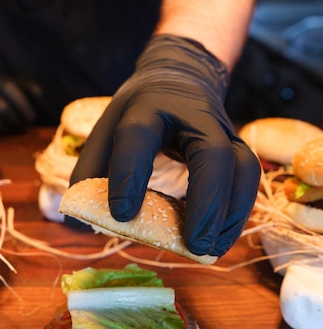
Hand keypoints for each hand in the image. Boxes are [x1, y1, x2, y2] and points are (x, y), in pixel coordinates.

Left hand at [70, 34, 259, 256]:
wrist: (180, 78)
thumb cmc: (138, 112)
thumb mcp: (106, 129)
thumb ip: (89, 171)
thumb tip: (80, 220)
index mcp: (147, 107)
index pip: (139, 135)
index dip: (129, 174)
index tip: (121, 215)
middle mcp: (193, 115)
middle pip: (212, 153)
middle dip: (205, 202)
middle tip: (193, 245)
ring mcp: (222, 130)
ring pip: (242, 167)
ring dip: (230, 214)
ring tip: (210, 249)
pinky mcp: (238, 146)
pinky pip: (248, 179)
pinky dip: (237, 213)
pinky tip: (220, 239)